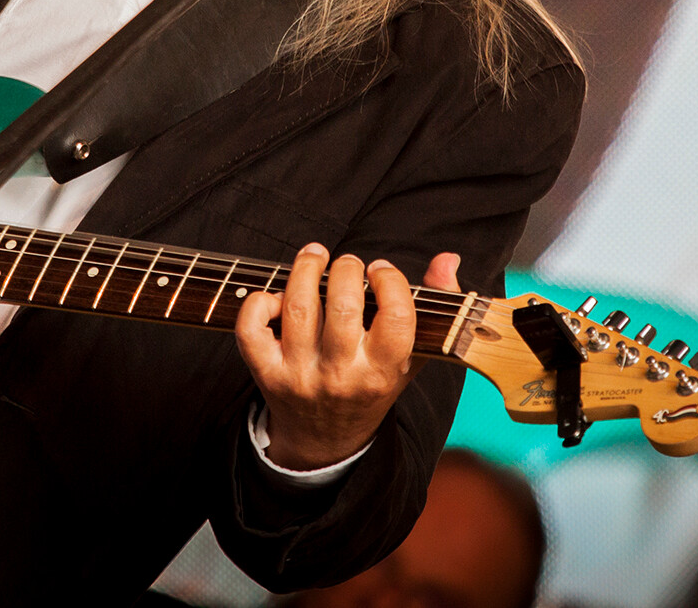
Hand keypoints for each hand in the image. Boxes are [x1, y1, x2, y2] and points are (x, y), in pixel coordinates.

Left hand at [235, 243, 462, 469]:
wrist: (325, 440)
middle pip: (343, 306)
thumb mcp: (410, 357)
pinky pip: (251, 330)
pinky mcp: (266, 374)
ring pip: (298, 308)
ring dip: (305, 269)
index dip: (390, 280)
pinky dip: (259, 303)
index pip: (397, 317)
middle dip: (346, 268)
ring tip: (315, 257)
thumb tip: (447, 259)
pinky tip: (278, 297)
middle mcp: (342, 375)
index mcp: (383, 372)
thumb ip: (434, 306)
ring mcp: (301, 375)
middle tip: (348, 264)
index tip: (381, 271)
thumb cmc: (371, 386)